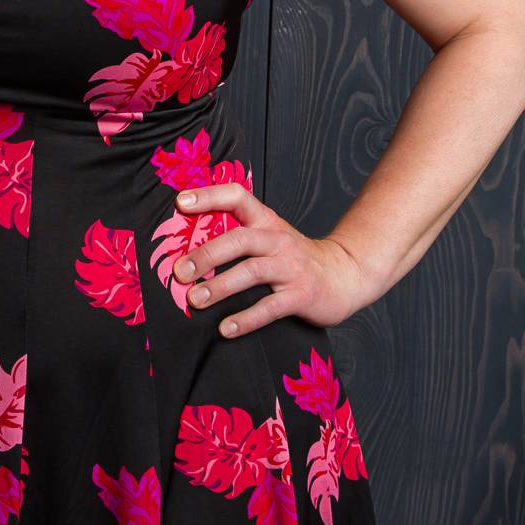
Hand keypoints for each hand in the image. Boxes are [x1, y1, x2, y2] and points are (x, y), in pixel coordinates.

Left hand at [173, 183, 371, 337]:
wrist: (344, 275)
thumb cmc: (294, 257)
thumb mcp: (269, 236)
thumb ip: (237, 234)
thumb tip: (186, 245)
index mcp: (266, 221)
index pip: (237, 197)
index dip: (209, 196)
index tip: (180, 203)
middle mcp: (277, 239)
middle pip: (239, 240)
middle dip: (207, 254)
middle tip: (180, 271)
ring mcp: (290, 267)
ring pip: (251, 272)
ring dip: (220, 286)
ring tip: (195, 300)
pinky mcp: (300, 295)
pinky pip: (269, 308)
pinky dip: (245, 319)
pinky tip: (225, 328)